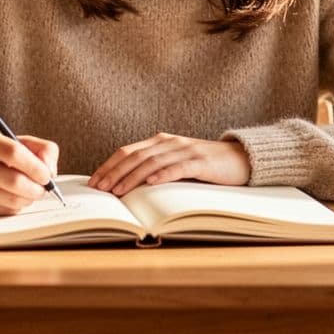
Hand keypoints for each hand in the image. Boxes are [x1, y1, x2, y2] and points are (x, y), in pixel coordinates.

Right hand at [0, 129, 59, 215]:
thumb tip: (50, 171)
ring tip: (28, 192)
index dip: (36, 167)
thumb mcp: (17, 142)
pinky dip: (15, 207)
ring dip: (28, 199)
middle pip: (14, 181)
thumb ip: (42, 149)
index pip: (14, 153)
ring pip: (11, 200)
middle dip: (36, 188)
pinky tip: (13, 198)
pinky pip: (3, 212)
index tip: (47, 175)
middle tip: (43, 188)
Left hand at [88, 133, 249, 195]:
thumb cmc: (204, 165)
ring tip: (118, 191)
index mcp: (160, 142)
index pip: (127, 152)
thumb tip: (124, 187)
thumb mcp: (175, 163)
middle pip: (134, 156)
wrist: (239, 158)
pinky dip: (162, 174)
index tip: (93, 182)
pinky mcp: (200, 161)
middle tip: (99, 189)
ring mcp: (184, 150)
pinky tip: (151, 183)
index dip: (108, 166)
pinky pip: (177, 167)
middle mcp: (169, 142)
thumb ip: (154, 169)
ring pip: (151, 162)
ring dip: (132, 177)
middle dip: (113, 173)